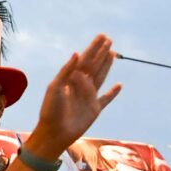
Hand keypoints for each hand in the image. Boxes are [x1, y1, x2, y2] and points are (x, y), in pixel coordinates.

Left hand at [24, 35, 120, 157]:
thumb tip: (77, 53)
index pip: (85, 59)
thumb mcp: (55, 87)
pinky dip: (113, 93)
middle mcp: (80, 85)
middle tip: (109, 40)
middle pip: (94, 65)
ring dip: (107, 65)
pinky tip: (119, 86)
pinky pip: (106, 99)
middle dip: (101, 52)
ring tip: (113, 54)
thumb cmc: (51, 110)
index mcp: (70, 78)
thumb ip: (66, 70)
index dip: (94, 48)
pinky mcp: (94, 109)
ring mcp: (88, 97)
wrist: (54, 133)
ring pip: (101, 77)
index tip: (102, 37)